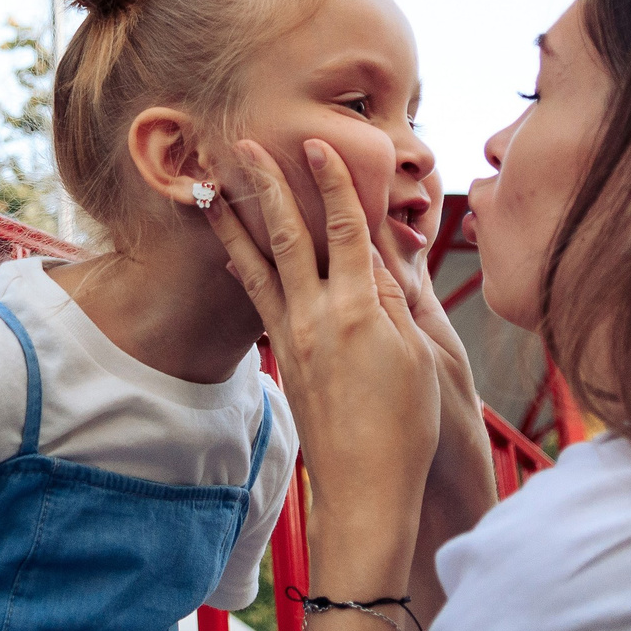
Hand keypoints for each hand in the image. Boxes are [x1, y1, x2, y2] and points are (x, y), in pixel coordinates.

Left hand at [210, 138, 443, 595]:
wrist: (365, 487)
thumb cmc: (407, 426)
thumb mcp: (419, 355)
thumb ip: (396, 297)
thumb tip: (381, 250)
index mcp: (361, 311)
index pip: (346, 230)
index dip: (334, 183)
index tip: (317, 144)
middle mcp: (319, 317)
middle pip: (290, 236)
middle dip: (266, 186)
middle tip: (243, 145)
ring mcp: (295, 337)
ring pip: (260, 265)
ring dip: (236, 222)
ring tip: (212, 190)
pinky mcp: (283, 357)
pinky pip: (259, 301)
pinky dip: (244, 270)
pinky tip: (230, 253)